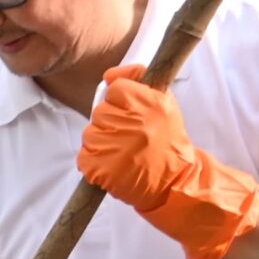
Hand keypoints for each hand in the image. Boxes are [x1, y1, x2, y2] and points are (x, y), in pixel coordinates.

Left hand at [76, 65, 258, 258]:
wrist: (174, 183)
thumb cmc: (167, 142)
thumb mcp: (164, 104)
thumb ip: (137, 80)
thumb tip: (108, 75)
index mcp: (151, 103)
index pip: (115, 88)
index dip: (121, 101)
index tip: (133, 114)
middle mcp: (134, 124)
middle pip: (100, 112)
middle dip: (110, 124)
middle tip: (130, 138)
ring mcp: (116, 147)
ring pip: (90, 135)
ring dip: (101, 144)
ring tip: (123, 154)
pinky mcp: (102, 169)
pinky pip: (84, 158)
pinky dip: (94, 163)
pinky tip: (114, 167)